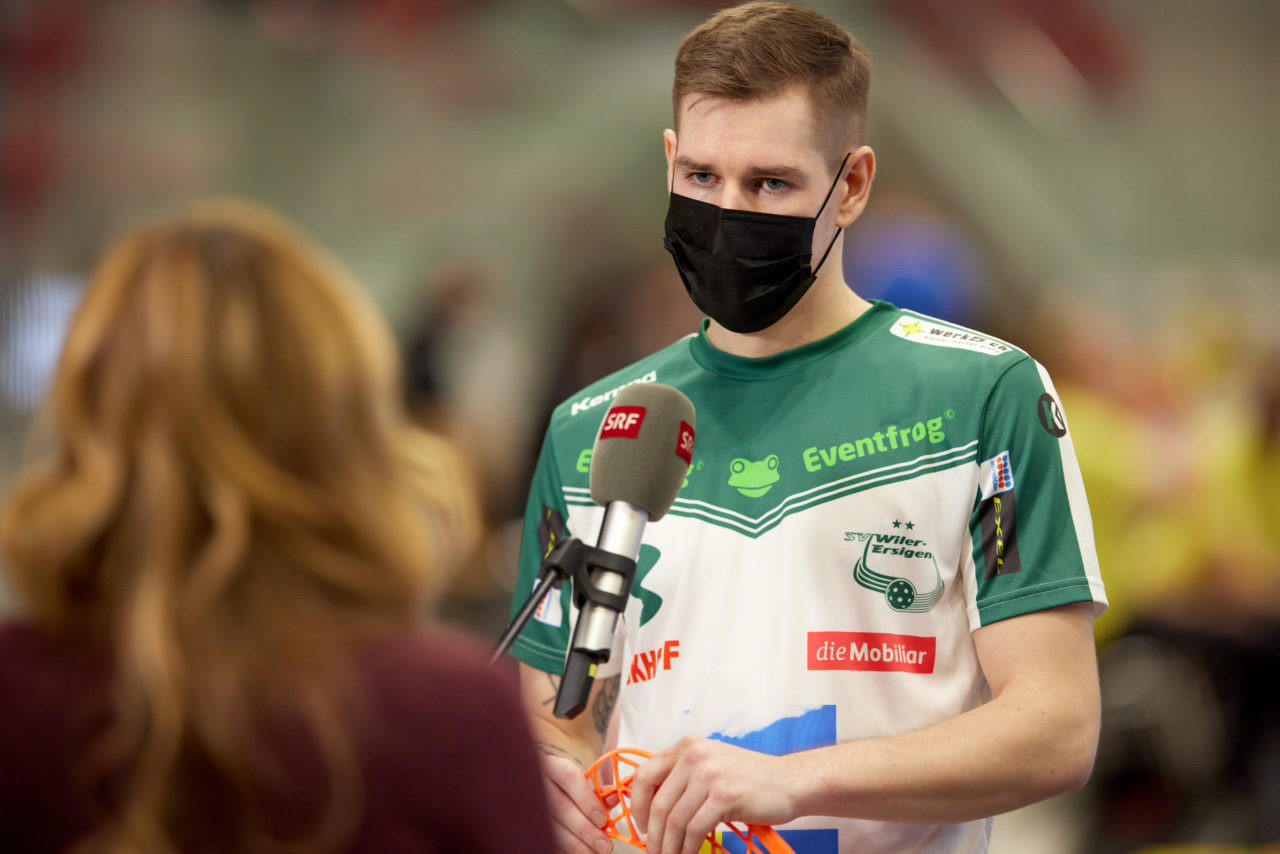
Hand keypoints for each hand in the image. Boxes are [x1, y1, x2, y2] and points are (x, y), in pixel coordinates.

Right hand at [539, 752, 614, 853]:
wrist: (536, 793)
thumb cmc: (565, 790)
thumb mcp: (580, 784)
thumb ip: (598, 791)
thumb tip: (615, 797)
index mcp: (553, 767)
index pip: (569, 777)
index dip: (587, 799)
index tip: (603, 820)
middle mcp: (538, 783)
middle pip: (561, 807)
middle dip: (585, 829)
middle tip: (605, 845)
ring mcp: (530, 805)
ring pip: (552, 828)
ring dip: (576, 845)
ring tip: (596, 853)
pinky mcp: (528, 824)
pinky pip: (547, 839)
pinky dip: (566, 849)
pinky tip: (582, 853)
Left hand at [629, 736, 797, 853]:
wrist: (789, 781)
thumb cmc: (750, 778)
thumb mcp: (710, 764)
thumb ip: (682, 776)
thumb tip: (651, 807)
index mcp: (687, 746)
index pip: (644, 775)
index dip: (636, 806)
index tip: (640, 826)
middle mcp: (694, 755)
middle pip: (658, 804)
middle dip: (653, 835)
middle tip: (654, 852)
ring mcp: (709, 775)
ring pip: (674, 820)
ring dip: (669, 846)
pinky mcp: (724, 796)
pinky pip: (694, 830)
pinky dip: (688, 849)